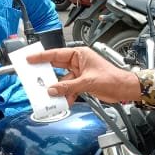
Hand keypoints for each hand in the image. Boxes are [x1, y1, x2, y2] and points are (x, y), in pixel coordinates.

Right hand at [26, 46, 140, 104]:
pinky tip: (64, 101)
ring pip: (62, 81)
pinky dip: (66, 95)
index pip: (56, 54)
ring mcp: (79, 73)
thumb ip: (69, 86)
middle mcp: (78, 62)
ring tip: (50, 95)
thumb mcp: (88, 82)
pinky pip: (69, 88)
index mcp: (79, 54)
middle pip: (57, 67)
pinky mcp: (82, 83)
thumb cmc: (112, 78)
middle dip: (47, 75)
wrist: (124, 89)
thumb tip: (53, 89)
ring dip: (58, 89)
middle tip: (34, 78)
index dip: (41, 57)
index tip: (29, 59)